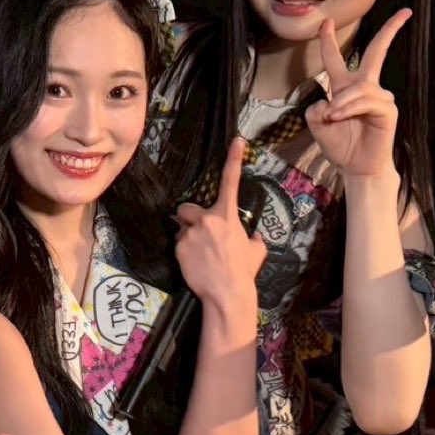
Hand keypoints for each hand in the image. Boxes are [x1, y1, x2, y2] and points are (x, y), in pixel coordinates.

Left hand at [174, 137, 266, 318]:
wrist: (227, 293)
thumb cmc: (243, 271)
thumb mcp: (255, 251)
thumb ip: (251, 239)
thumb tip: (252, 238)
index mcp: (228, 215)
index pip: (231, 181)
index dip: (233, 159)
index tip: (236, 140)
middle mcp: (208, 219)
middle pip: (187, 208)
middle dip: (190, 218)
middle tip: (199, 235)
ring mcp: (191, 232)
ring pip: (182, 228)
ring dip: (187, 236)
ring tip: (199, 255)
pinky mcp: (179, 247)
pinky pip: (178, 244)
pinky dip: (184, 252)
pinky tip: (194, 264)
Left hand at [305, 10, 409, 179]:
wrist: (356, 168)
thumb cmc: (340, 146)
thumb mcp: (318, 127)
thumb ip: (314, 112)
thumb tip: (325, 101)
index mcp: (344, 88)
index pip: (336, 59)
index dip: (328, 40)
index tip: (325, 21)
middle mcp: (363, 88)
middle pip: (376, 52)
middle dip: (389, 32)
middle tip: (404, 13)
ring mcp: (378, 97)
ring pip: (359, 87)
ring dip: (343, 102)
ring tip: (333, 117)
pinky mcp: (387, 109)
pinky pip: (367, 101)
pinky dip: (351, 107)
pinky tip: (342, 116)